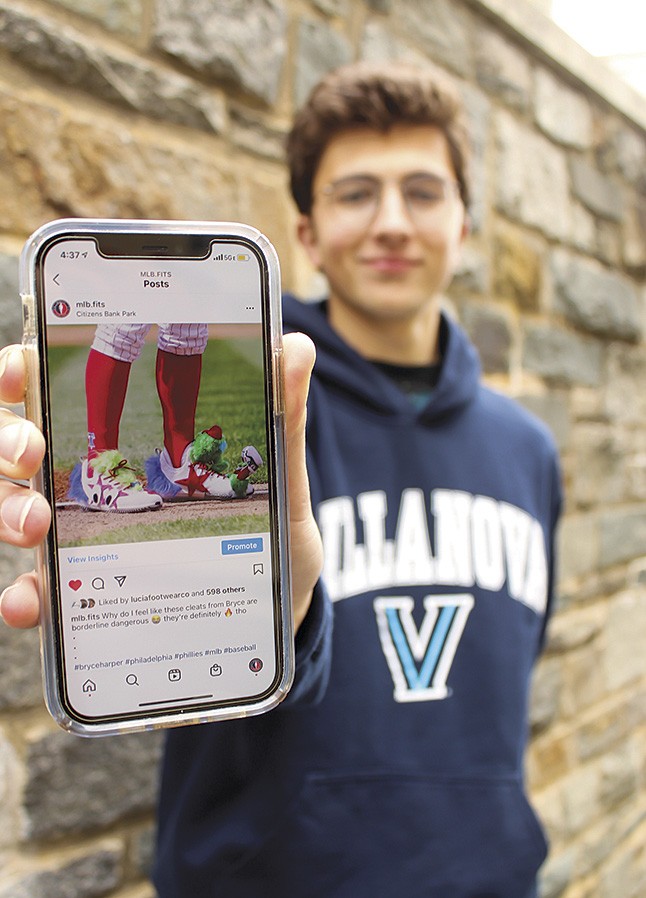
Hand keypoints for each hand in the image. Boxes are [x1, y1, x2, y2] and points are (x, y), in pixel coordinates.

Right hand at [0, 336, 321, 632]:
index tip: (22, 372)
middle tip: (31, 453)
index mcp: (126, 439)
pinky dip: (25, 594)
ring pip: (14, 509)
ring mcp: (86, 536)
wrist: (283, 604)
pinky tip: (30, 600)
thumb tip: (296, 345)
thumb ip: (282, 416)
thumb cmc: (274, 533)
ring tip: (35, 524)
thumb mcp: (281, 477)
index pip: (57, 392)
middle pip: (16, 446)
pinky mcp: (90, 592)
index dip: (21, 373)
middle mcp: (93, 482)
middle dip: (7, 440)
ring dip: (9, 509)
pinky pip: (40, 590)